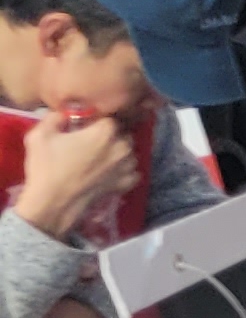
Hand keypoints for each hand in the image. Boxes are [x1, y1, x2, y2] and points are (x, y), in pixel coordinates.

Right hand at [10, 110, 142, 240]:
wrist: (52, 203)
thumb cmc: (46, 167)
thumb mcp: (40, 135)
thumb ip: (54, 118)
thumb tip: (63, 114)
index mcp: (106, 131)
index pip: (108, 118)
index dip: (95, 122)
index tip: (84, 129)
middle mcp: (123, 146)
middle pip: (122, 134)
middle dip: (110, 136)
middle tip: (90, 145)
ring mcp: (127, 166)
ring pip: (129, 152)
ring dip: (118, 153)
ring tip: (99, 160)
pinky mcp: (126, 184)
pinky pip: (132, 172)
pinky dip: (124, 172)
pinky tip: (109, 173)